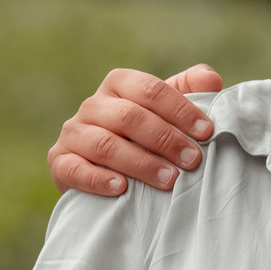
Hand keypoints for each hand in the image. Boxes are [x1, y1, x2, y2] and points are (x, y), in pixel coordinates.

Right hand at [47, 64, 224, 196]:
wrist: (102, 170)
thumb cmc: (142, 136)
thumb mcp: (165, 112)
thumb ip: (188, 92)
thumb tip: (211, 80)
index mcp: (119, 84)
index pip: (150, 89)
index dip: (180, 110)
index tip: (207, 132)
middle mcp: (93, 104)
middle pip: (129, 116)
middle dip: (165, 139)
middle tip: (193, 160)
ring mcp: (73, 132)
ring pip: (105, 144)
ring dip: (140, 163)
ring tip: (169, 180)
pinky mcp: (59, 161)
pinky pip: (75, 169)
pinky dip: (99, 179)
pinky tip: (122, 189)